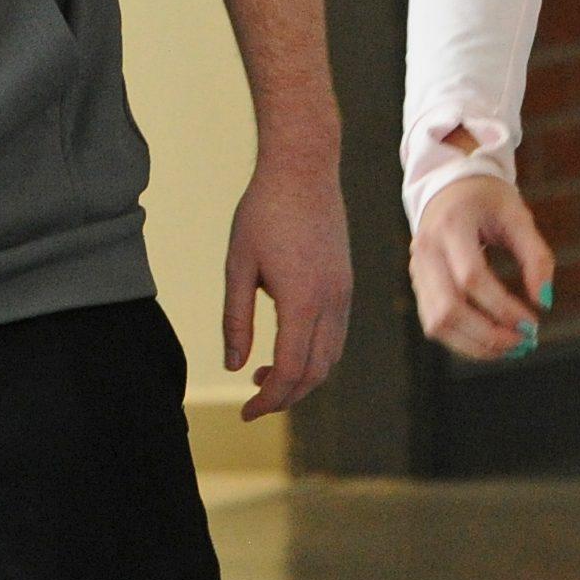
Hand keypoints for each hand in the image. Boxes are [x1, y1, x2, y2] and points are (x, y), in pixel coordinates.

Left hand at [223, 152, 352, 420]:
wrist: (304, 167)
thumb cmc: (264, 211)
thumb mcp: (238, 265)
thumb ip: (235, 319)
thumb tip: (234, 365)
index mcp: (302, 301)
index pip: (291, 372)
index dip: (269, 400)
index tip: (246, 412)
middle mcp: (331, 302)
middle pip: (316, 373)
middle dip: (286, 395)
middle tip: (254, 399)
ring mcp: (343, 291)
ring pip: (331, 356)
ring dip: (304, 376)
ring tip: (268, 373)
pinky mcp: (345, 280)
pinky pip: (337, 333)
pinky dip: (316, 353)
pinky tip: (289, 343)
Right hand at [409, 176, 555, 362]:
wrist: (449, 185)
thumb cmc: (486, 199)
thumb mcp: (517, 215)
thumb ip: (536, 255)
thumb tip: (544, 302)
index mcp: (451, 224)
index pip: (472, 277)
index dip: (503, 307)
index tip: (532, 324)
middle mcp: (427, 249)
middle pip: (449, 308)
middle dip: (489, 335)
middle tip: (523, 342)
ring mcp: (417, 269)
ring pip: (437, 323)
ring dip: (475, 345)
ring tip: (510, 346)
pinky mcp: (418, 284)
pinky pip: (434, 323)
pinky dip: (463, 340)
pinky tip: (490, 341)